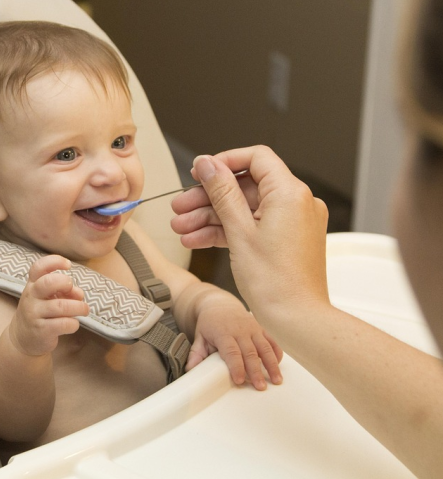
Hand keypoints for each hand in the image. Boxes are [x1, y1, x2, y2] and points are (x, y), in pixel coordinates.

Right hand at [9, 255, 88, 355]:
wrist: (22, 339)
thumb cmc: (41, 312)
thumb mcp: (48, 297)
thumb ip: (64, 291)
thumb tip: (79, 294)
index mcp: (32, 285)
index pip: (38, 267)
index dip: (54, 261)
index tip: (68, 265)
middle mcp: (31, 297)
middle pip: (48, 283)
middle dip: (66, 283)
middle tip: (72, 289)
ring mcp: (34, 314)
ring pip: (61, 306)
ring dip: (78, 307)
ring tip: (84, 310)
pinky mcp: (41, 331)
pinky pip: (63, 324)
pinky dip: (74, 323)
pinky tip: (73, 324)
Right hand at [170, 146, 329, 324]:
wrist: (297, 320)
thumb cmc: (276, 283)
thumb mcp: (239, 231)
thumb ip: (221, 192)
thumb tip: (207, 164)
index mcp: (290, 193)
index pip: (256, 158)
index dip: (224, 162)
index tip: (200, 172)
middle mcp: (296, 203)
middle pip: (245, 187)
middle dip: (208, 197)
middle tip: (181, 207)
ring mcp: (292, 222)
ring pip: (244, 209)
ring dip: (211, 217)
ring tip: (182, 229)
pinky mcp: (286, 239)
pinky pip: (252, 226)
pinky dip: (227, 231)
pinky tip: (198, 240)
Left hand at [187, 292, 282, 389]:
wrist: (219, 303)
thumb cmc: (209, 323)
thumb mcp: (199, 336)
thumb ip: (196, 353)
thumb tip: (190, 370)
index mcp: (223, 332)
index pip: (231, 351)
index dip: (236, 366)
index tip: (239, 380)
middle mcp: (240, 330)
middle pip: (250, 352)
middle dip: (256, 370)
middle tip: (260, 387)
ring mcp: (252, 328)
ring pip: (265, 347)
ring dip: (272, 364)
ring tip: (277, 380)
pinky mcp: (260, 328)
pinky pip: (271, 341)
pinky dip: (276, 353)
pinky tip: (278, 366)